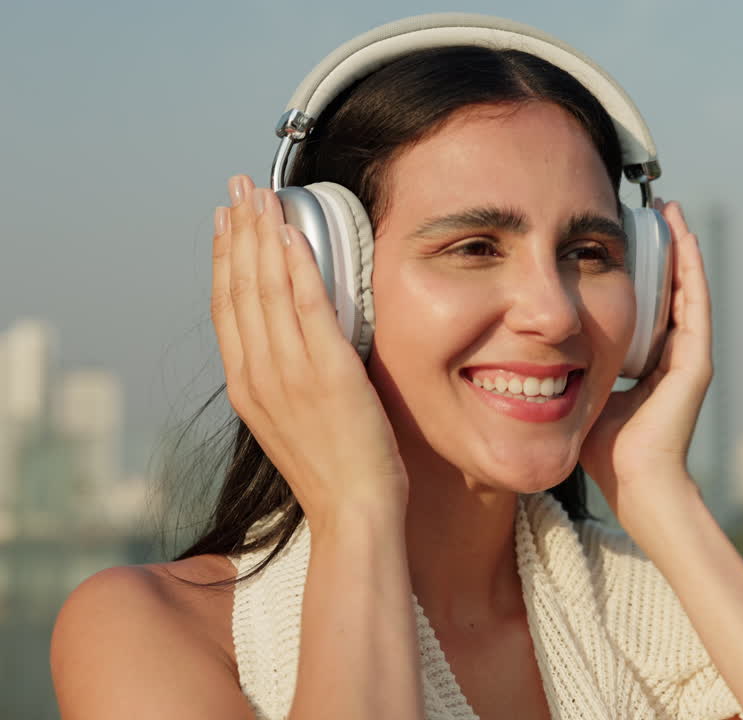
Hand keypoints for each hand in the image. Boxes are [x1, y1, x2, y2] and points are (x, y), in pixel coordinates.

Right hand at [211, 176, 407, 528]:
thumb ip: (287, 380)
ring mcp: (290, 372)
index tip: (223, 224)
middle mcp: (258, 374)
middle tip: (235, 188)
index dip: (222, 260)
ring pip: (266, 287)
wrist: (354, 512)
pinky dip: (297, 264)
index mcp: (247, 387)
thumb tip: (294, 344)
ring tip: (258, 194)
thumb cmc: (336, 472)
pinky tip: (292, 233)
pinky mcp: (328, 371)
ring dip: (261, 234)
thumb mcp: (295, 422)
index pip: (226, 308)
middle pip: (238, 287)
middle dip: (236, 232)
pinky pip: (307, 304)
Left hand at [579, 199, 712, 524]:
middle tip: (650, 208)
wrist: (634, 483)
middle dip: (661, 247)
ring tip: (669, 209)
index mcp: (649, 362)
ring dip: (680, 246)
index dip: (640, 267)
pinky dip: (691, 270)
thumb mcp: (585, 394)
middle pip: (670, 287)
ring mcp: (690, 357)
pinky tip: (684, 240)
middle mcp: (674, 355)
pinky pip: (695, 304)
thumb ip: (573, 371)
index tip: (623, 235)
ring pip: (687, 287)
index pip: (647, 303)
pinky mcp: (696, 362)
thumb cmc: (607, 451)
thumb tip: (533, 352)